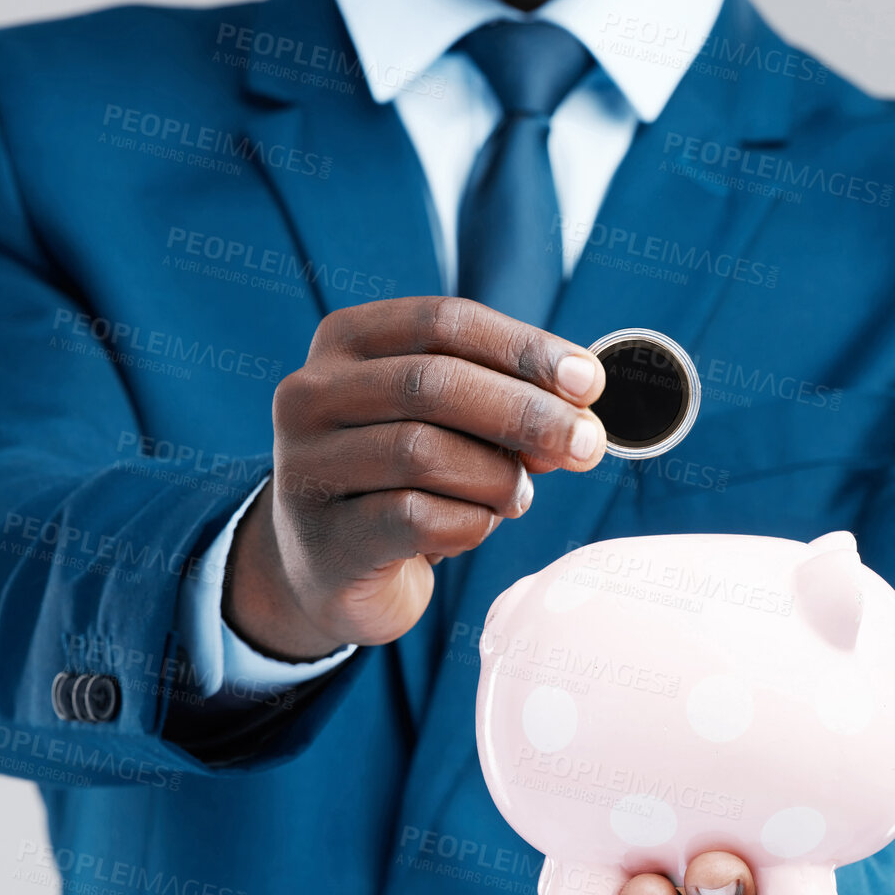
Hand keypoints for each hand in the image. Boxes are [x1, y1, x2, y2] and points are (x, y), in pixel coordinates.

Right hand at [224, 297, 606, 658]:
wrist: (332, 572)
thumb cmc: (403, 481)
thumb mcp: (451, 426)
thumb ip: (505, 408)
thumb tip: (578, 410)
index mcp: (345, 342)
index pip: (443, 322)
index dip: (524, 348)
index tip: (590, 383)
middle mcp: (309, 394)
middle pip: (433, 383)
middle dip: (526, 413)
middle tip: (587, 446)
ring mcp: (305, 467)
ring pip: (424, 452)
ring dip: (496, 479)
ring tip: (514, 498)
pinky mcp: (325, 537)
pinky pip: (416, 519)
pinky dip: (470, 526)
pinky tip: (474, 529)